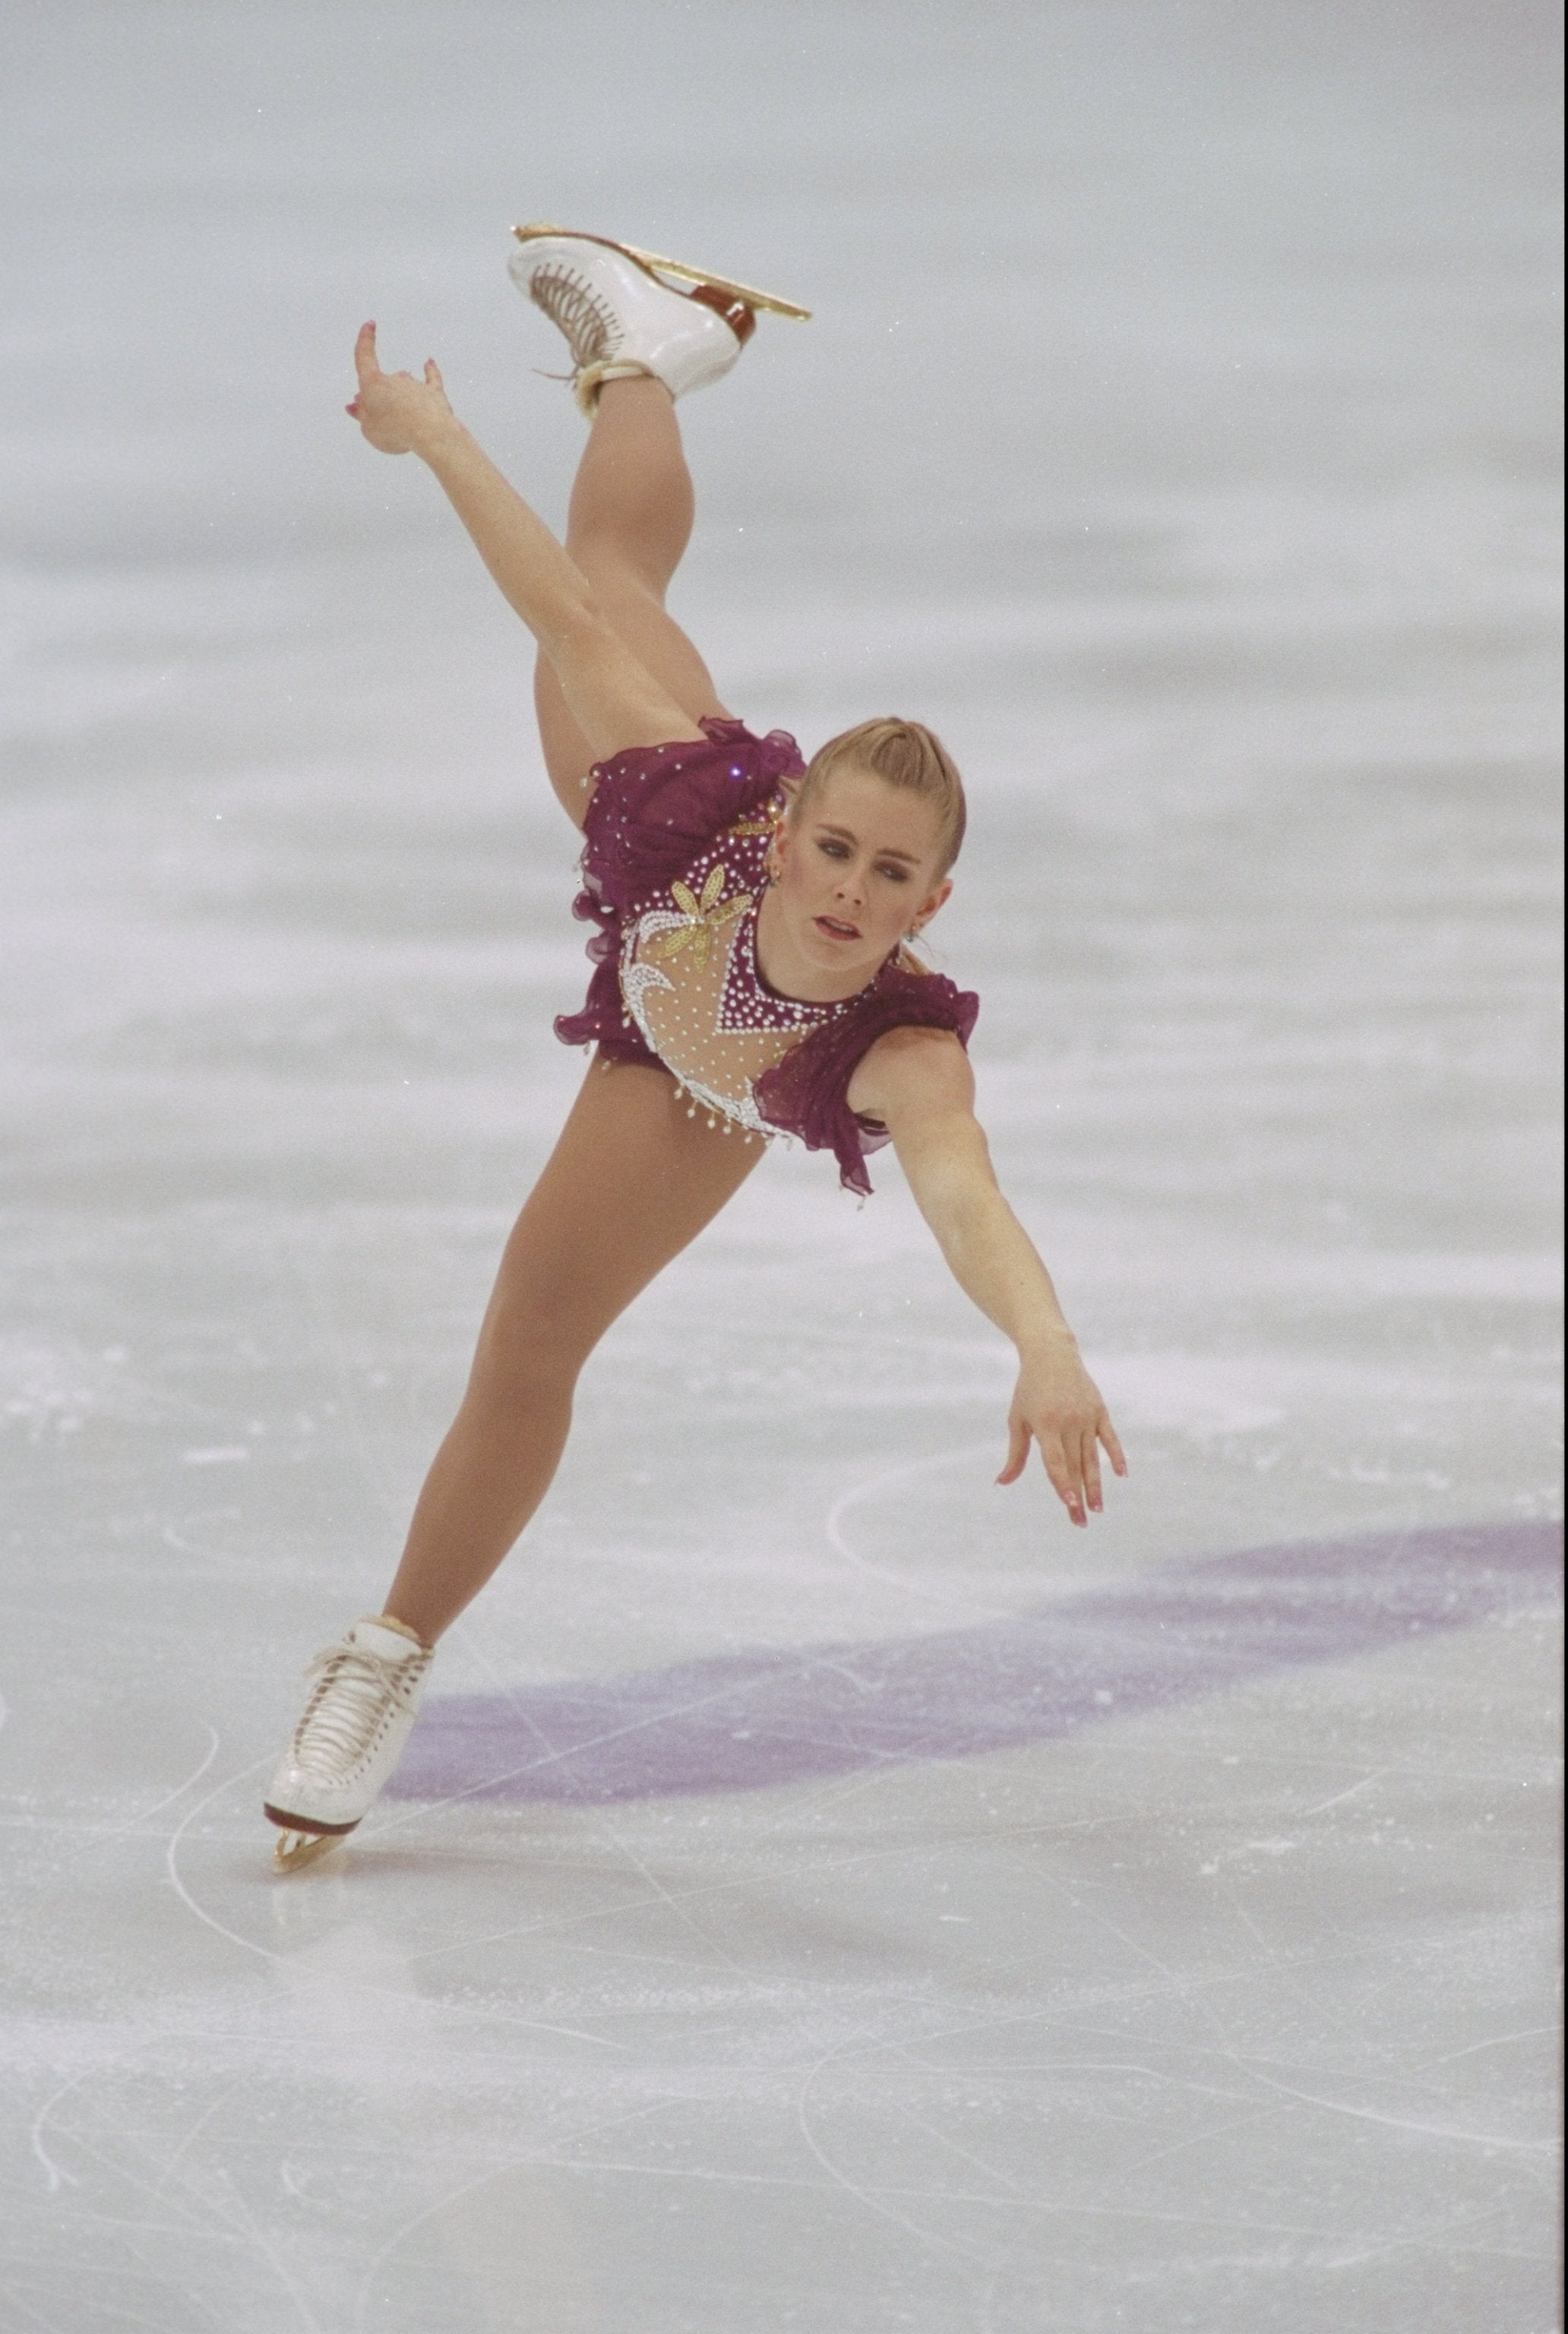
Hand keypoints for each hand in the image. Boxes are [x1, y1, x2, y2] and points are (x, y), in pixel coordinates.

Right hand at [345, 322, 453, 454]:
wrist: (430, 435)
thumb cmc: (395, 432)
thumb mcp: (369, 429)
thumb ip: (362, 415)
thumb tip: (358, 405)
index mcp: (374, 384)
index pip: (365, 357)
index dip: (365, 341)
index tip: (369, 324)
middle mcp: (395, 379)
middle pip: (383, 384)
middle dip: (379, 400)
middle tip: (380, 422)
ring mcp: (415, 384)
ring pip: (403, 387)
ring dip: (400, 401)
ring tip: (402, 425)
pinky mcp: (434, 392)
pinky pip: (431, 377)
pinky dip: (430, 370)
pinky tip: (429, 362)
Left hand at [997, 1343, 1126, 1526]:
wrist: (1052, 1355)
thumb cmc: (1029, 1391)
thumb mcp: (1017, 1420)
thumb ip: (1015, 1455)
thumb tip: (1002, 1483)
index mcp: (1046, 1424)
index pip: (1056, 1461)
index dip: (1062, 1483)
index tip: (1069, 1503)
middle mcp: (1069, 1422)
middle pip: (1074, 1466)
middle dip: (1078, 1496)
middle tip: (1081, 1522)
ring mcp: (1087, 1416)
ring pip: (1092, 1457)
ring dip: (1096, 1484)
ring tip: (1098, 1508)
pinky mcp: (1100, 1411)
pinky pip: (1110, 1438)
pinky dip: (1117, 1456)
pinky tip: (1121, 1475)